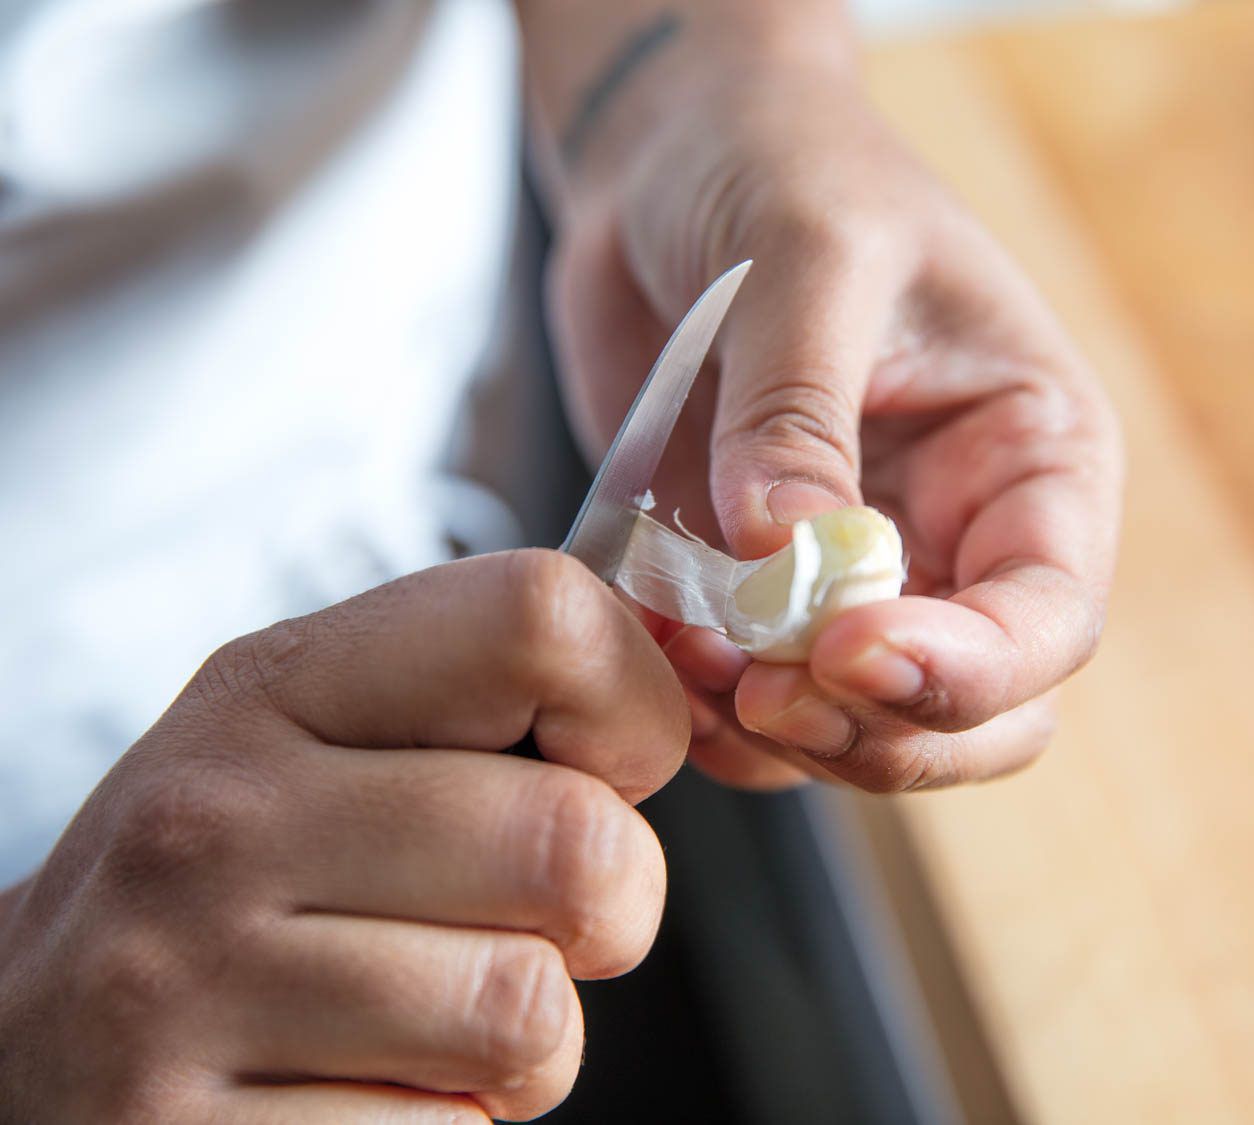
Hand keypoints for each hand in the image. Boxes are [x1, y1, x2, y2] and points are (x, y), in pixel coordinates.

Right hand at [0, 552, 688, 1121]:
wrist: (21, 1044)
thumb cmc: (230, 882)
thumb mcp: (315, 734)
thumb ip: (481, 699)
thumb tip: (687, 691)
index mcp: (275, 686)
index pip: (543, 618)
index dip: (634, 706)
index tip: (608, 765)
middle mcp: (219, 821)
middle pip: (576, 842)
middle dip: (610, 908)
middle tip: (537, 922)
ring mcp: (188, 990)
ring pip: (529, 1011)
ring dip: (531, 1038)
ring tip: (442, 1019)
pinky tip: (367, 1092)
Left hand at [549, 65, 1122, 791]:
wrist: (672, 162)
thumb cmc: (781, 167)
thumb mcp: (809, 255)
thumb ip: (801, 411)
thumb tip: (789, 559)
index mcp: (1029, 456)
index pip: (1048, 616)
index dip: (969, 667)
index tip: (850, 652)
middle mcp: (957, 537)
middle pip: (969, 713)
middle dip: (874, 731)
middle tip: (765, 693)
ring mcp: (853, 578)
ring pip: (855, 730)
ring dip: (772, 732)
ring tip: (684, 659)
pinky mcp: (752, 588)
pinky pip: (745, 696)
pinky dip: (696, 704)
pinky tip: (646, 644)